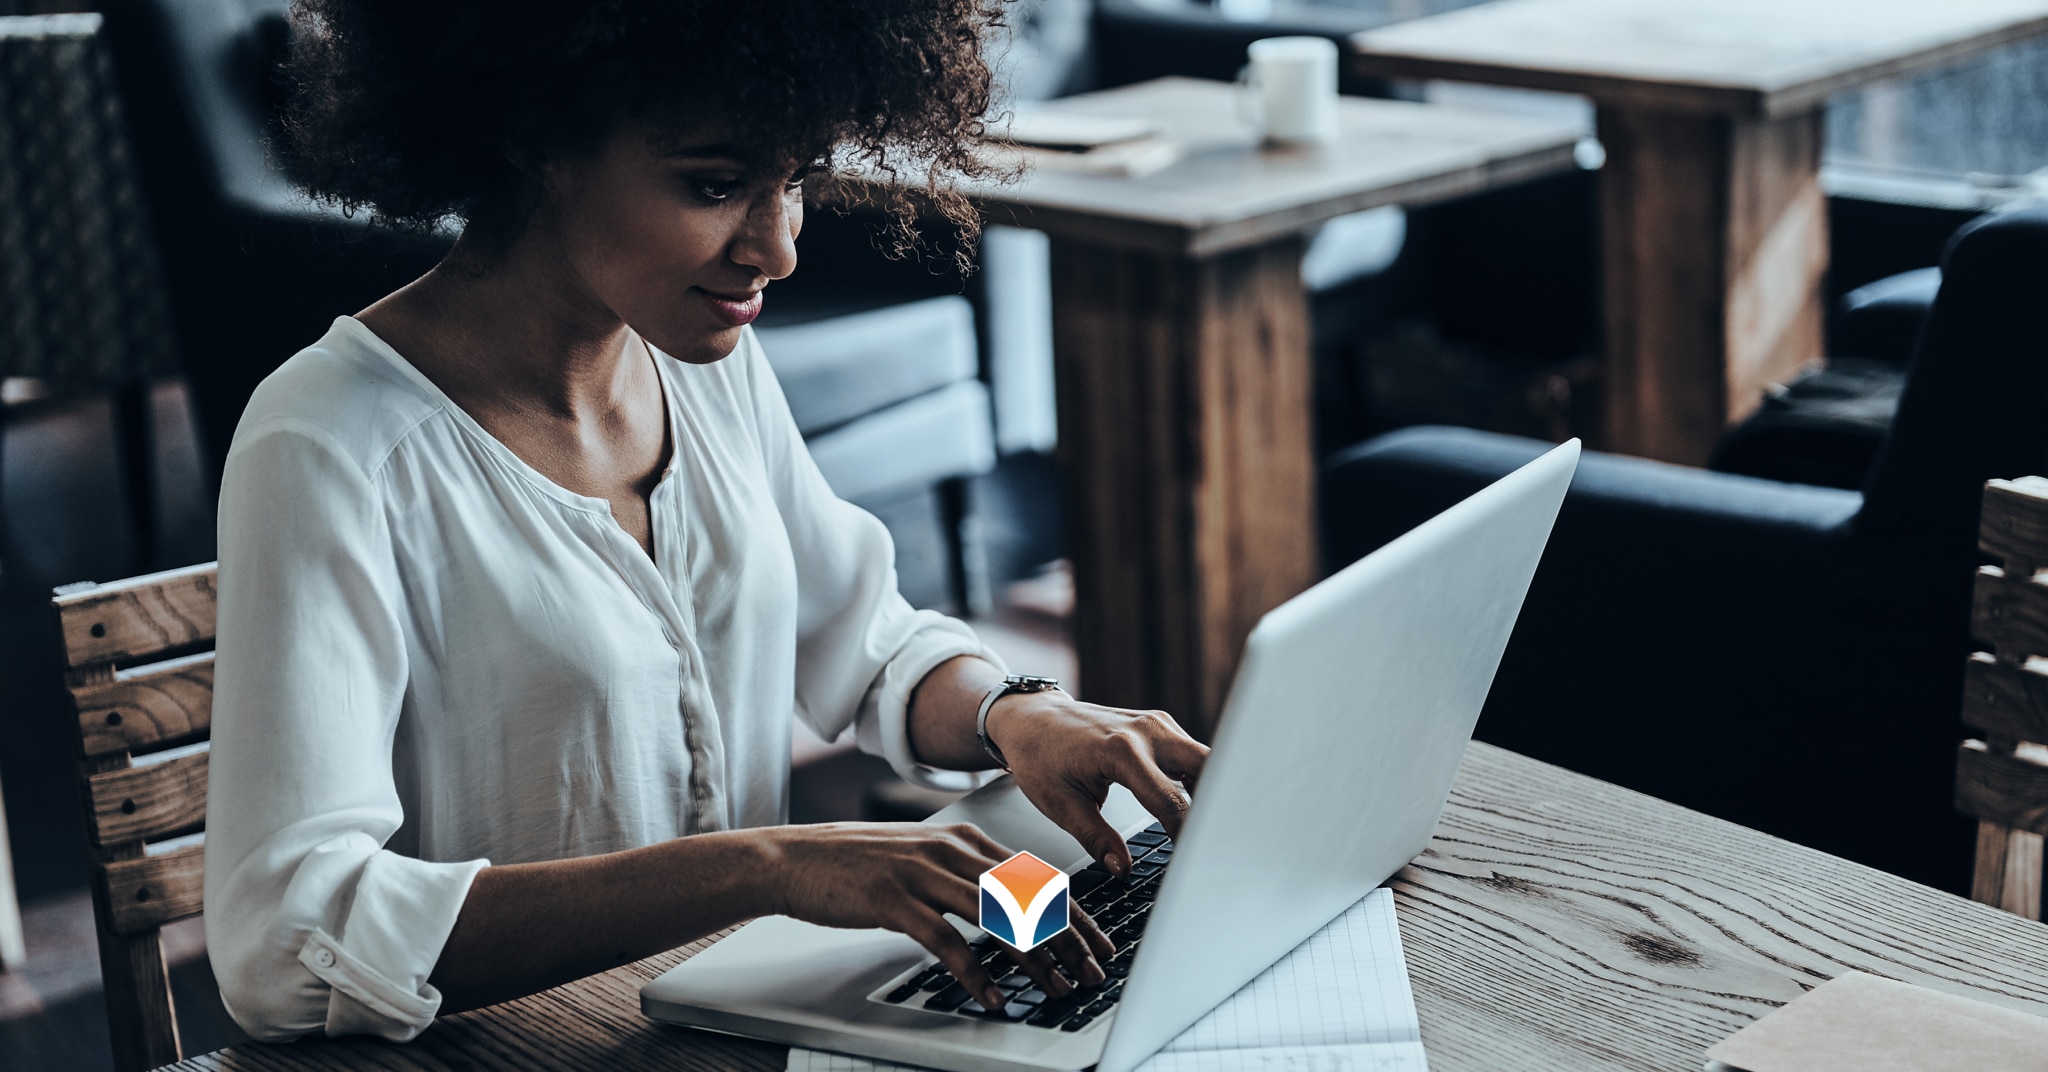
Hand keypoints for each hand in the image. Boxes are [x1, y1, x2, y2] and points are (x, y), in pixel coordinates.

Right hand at [760, 821, 1117, 1011]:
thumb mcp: (920, 856)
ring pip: (997, 917)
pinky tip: (992, 996)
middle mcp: (949, 851)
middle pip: (1026, 895)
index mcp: (961, 839)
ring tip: (1057, 986)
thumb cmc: (855, 863)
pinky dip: (975, 973)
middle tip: (1093, 969)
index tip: (1097, 940)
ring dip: (1033, 957)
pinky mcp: (894, 902)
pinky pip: (947, 942)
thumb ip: (963, 872)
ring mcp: (921, 874)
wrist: (792, 858)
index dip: (1071, 910)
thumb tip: (1010, 902)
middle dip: (1067, 936)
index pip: (1034, 874)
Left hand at [985, 693, 1209, 874]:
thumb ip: (1096, 839)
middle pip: (1207, 769)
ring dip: (1212, 792)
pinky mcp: (1160, 726)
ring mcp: (1157, 724)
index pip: (1170, 802)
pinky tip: (1197, 808)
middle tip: (1220, 844)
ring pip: (1206, 759)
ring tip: (1213, 830)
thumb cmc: (1040, 756)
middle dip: (1217, 807)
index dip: (1188, 836)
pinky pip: (1192, 754)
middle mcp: (1146, 732)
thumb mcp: (1060, 804)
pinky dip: (1200, 780)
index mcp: (1120, 750)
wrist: (1031, 718)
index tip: (1196, 861)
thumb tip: (1123, 869)